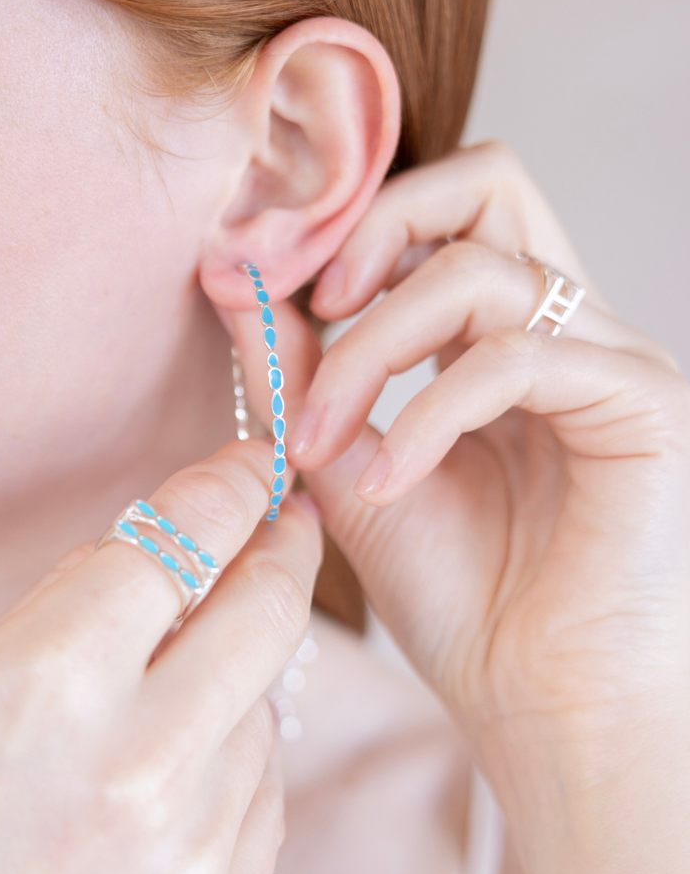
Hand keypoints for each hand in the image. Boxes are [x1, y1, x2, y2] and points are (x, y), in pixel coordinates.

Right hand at [0, 442, 321, 873]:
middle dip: (285, 546)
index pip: (182, 540)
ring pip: (265, 705)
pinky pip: (262, 790)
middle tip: (290, 518)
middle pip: (265, 610)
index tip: (257, 465)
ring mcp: (189, 852)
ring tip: (166, 693)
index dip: (232, 485)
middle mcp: (135, 766)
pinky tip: (170, 772)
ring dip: (234, 673)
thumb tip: (182, 539)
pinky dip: (230, 757)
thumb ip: (83, 602)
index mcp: (48, 682)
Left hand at [230, 142, 689, 873]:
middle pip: (487, 179)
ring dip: (373, 353)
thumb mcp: (345, 467)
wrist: (533, 694)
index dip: (344, 225)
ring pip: (480, 272)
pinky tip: (388, 481)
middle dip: (376, 229)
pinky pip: (517, 357)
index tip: (258, 279)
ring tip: (323, 443)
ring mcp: (603, 357)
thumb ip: (296, 376)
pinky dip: (429, 412)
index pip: (435, 211)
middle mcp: (555, 325)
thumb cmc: (453, 590)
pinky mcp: (640, 402)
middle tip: (314, 308)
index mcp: (489, 333)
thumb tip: (234, 284)